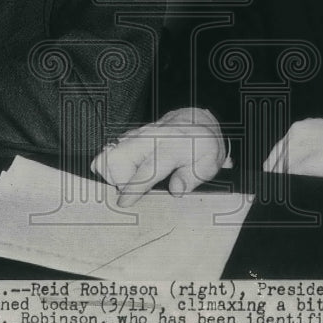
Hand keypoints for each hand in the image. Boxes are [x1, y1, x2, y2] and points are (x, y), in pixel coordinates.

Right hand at [90, 107, 225, 206]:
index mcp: (172, 146)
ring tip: (132, 177)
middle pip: (120, 157)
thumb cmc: (204, 143)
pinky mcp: (134, 133)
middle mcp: (153, 137)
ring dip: (116, 168)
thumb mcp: (209, 163)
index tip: (124, 202)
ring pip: (114, 150)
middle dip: (119, 177)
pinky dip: (117, 160)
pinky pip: (116, 146)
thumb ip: (192, 178)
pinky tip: (131, 167)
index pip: (148, 170)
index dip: (133, 188)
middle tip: (132, 188)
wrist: (199, 120)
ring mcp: (141, 133)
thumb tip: (176, 190)